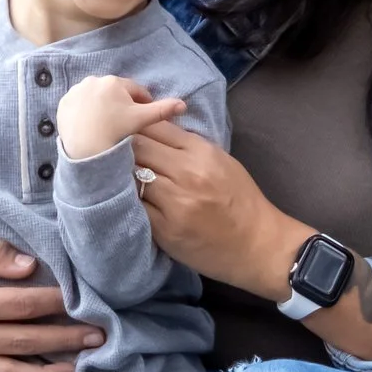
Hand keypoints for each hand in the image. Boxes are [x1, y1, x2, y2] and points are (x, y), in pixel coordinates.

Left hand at [57, 76, 185, 161]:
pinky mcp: (63, 103)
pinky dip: (85, 112)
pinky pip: (78, 105)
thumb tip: (184, 104)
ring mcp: (75, 91)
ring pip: (96, 98)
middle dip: (121, 103)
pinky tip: (90, 126)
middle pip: (114, 92)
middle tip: (124, 123)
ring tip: (107, 125)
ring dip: (102, 106)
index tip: (144, 115)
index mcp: (114, 82)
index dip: (142, 102)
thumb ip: (162, 110)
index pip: (134, 90)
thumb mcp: (141, 120)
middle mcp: (93, 80)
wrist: (85, 148)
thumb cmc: (116, 131)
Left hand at [129, 121, 304, 297]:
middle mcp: (187, 173)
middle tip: (113, 153)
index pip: (155, 126)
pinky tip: (127, 201)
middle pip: (137, 147)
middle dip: (123, 147)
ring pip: (131, 176)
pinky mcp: (165, 229)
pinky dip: (128, 201)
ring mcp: (175, 203)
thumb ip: (188, 145)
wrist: (257, 245)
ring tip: (117, 177)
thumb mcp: (221, 161)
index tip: (127, 130)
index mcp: (201, 152)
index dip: (137, 125)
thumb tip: (154, 128)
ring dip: (122, 175)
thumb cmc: (241, 201)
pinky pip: (134, 207)